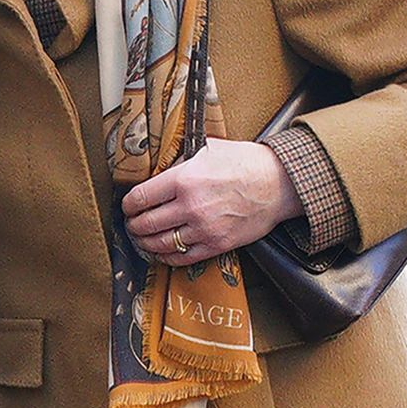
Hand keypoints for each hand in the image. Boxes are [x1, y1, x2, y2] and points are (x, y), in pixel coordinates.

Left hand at [123, 138, 302, 265]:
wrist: (279, 183)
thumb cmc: (244, 162)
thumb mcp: (206, 150)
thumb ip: (180, 162)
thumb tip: (158, 171)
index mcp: (183, 180)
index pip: (139, 198)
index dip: (128, 205)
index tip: (127, 206)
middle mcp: (190, 207)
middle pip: (146, 224)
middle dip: (133, 226)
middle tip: (131, 224)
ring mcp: (204, 229)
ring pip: (161, 243)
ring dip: (145, 243)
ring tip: (141, 239)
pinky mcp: (218, 244)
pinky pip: (183, 258)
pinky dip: (166, 257)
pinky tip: (161, 252)